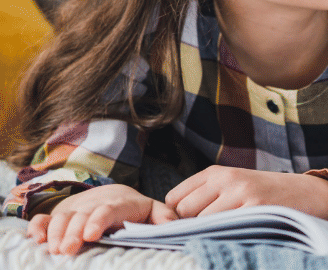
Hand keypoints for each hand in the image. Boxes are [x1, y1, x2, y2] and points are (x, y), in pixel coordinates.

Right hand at [27, 183, 176, 255]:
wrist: (112, 195)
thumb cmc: (133, 209)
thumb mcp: (151, 210)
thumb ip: (163, 216)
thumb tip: (175, 223)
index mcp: (119, 204)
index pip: (109, 209)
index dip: (100, 220)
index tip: (92, 235)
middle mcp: (94, 205)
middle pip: (82, 215)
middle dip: (74, 232)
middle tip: (68, 250)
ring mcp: (75, 210)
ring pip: (62, 218)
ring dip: (56, 233)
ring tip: (55, 250)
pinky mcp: (59, 216)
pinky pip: (44, 219)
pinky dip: (38, 227)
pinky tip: (35, 239)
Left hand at [165, 166, 327, 222]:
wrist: (309, 195)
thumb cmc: (266, 195)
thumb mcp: (234, 186)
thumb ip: (205, 198)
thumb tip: (172, 223)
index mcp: (217, 172)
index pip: (174, 198)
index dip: (177, 216)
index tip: (190, 225)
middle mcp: (227, 179)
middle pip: (183, 212)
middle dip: (190, 226)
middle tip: (208, 233)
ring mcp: (241, 193)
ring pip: (201, 223)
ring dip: (206, 234)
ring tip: (223, 235)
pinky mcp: (255, 208)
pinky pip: (223, 229)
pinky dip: (223, 237)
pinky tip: (235, 236)